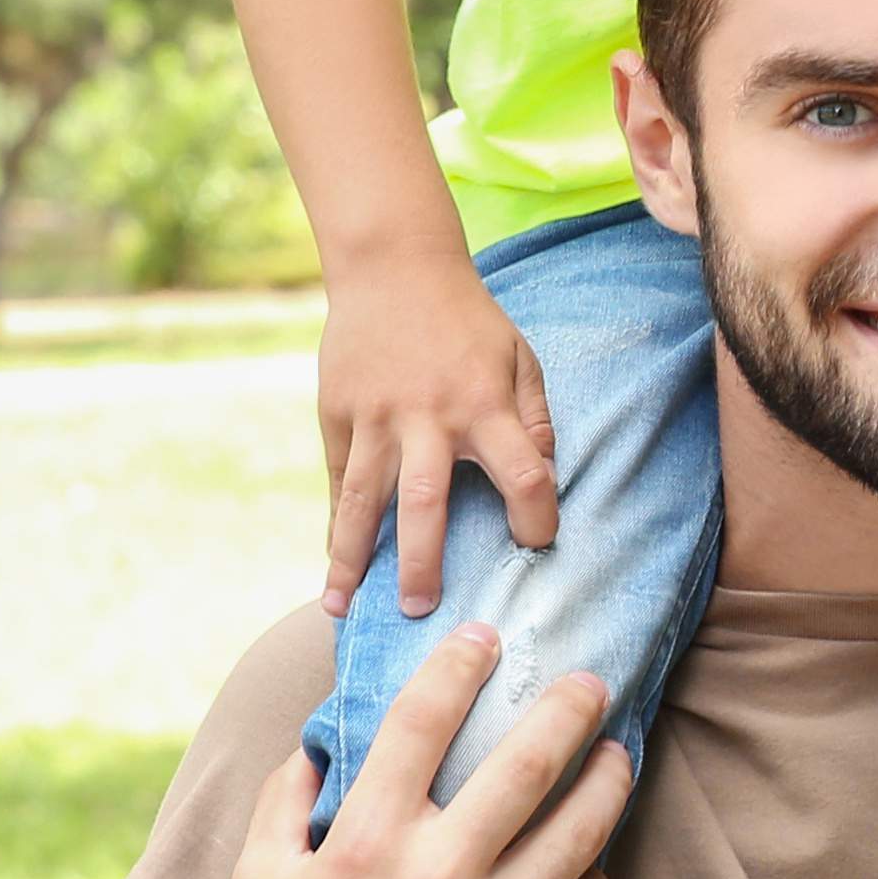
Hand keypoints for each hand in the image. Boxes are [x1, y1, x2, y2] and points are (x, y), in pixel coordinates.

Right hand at [221, 624, 630, 878]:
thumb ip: (283, 801)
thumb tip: (318, 742)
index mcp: (363, 842)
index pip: (421, 722)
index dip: (457, 666)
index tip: (485, 636)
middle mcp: (433, 877)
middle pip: (524, 765)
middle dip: (567, 709)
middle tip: (592, 682)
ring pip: (577, 835)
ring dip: (607, 784)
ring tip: (620, 755)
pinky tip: (597, 861)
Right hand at [315, 249, 558, 613]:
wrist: (393, 266)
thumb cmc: (467, 320)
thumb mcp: (519, 357)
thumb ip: (534, 419)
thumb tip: (545, 479)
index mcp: (485, 403)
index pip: (523, 471)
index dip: (536, 514)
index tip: (535, 544)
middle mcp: (429, 415)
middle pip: (426, 499)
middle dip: (423, 559)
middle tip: (421, 612)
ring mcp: (377, 415)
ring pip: (364, 496)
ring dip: (353, 556)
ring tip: (341, 606)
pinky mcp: (339, 411)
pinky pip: (338, 478)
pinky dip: (335, 524)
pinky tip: (332, 565)